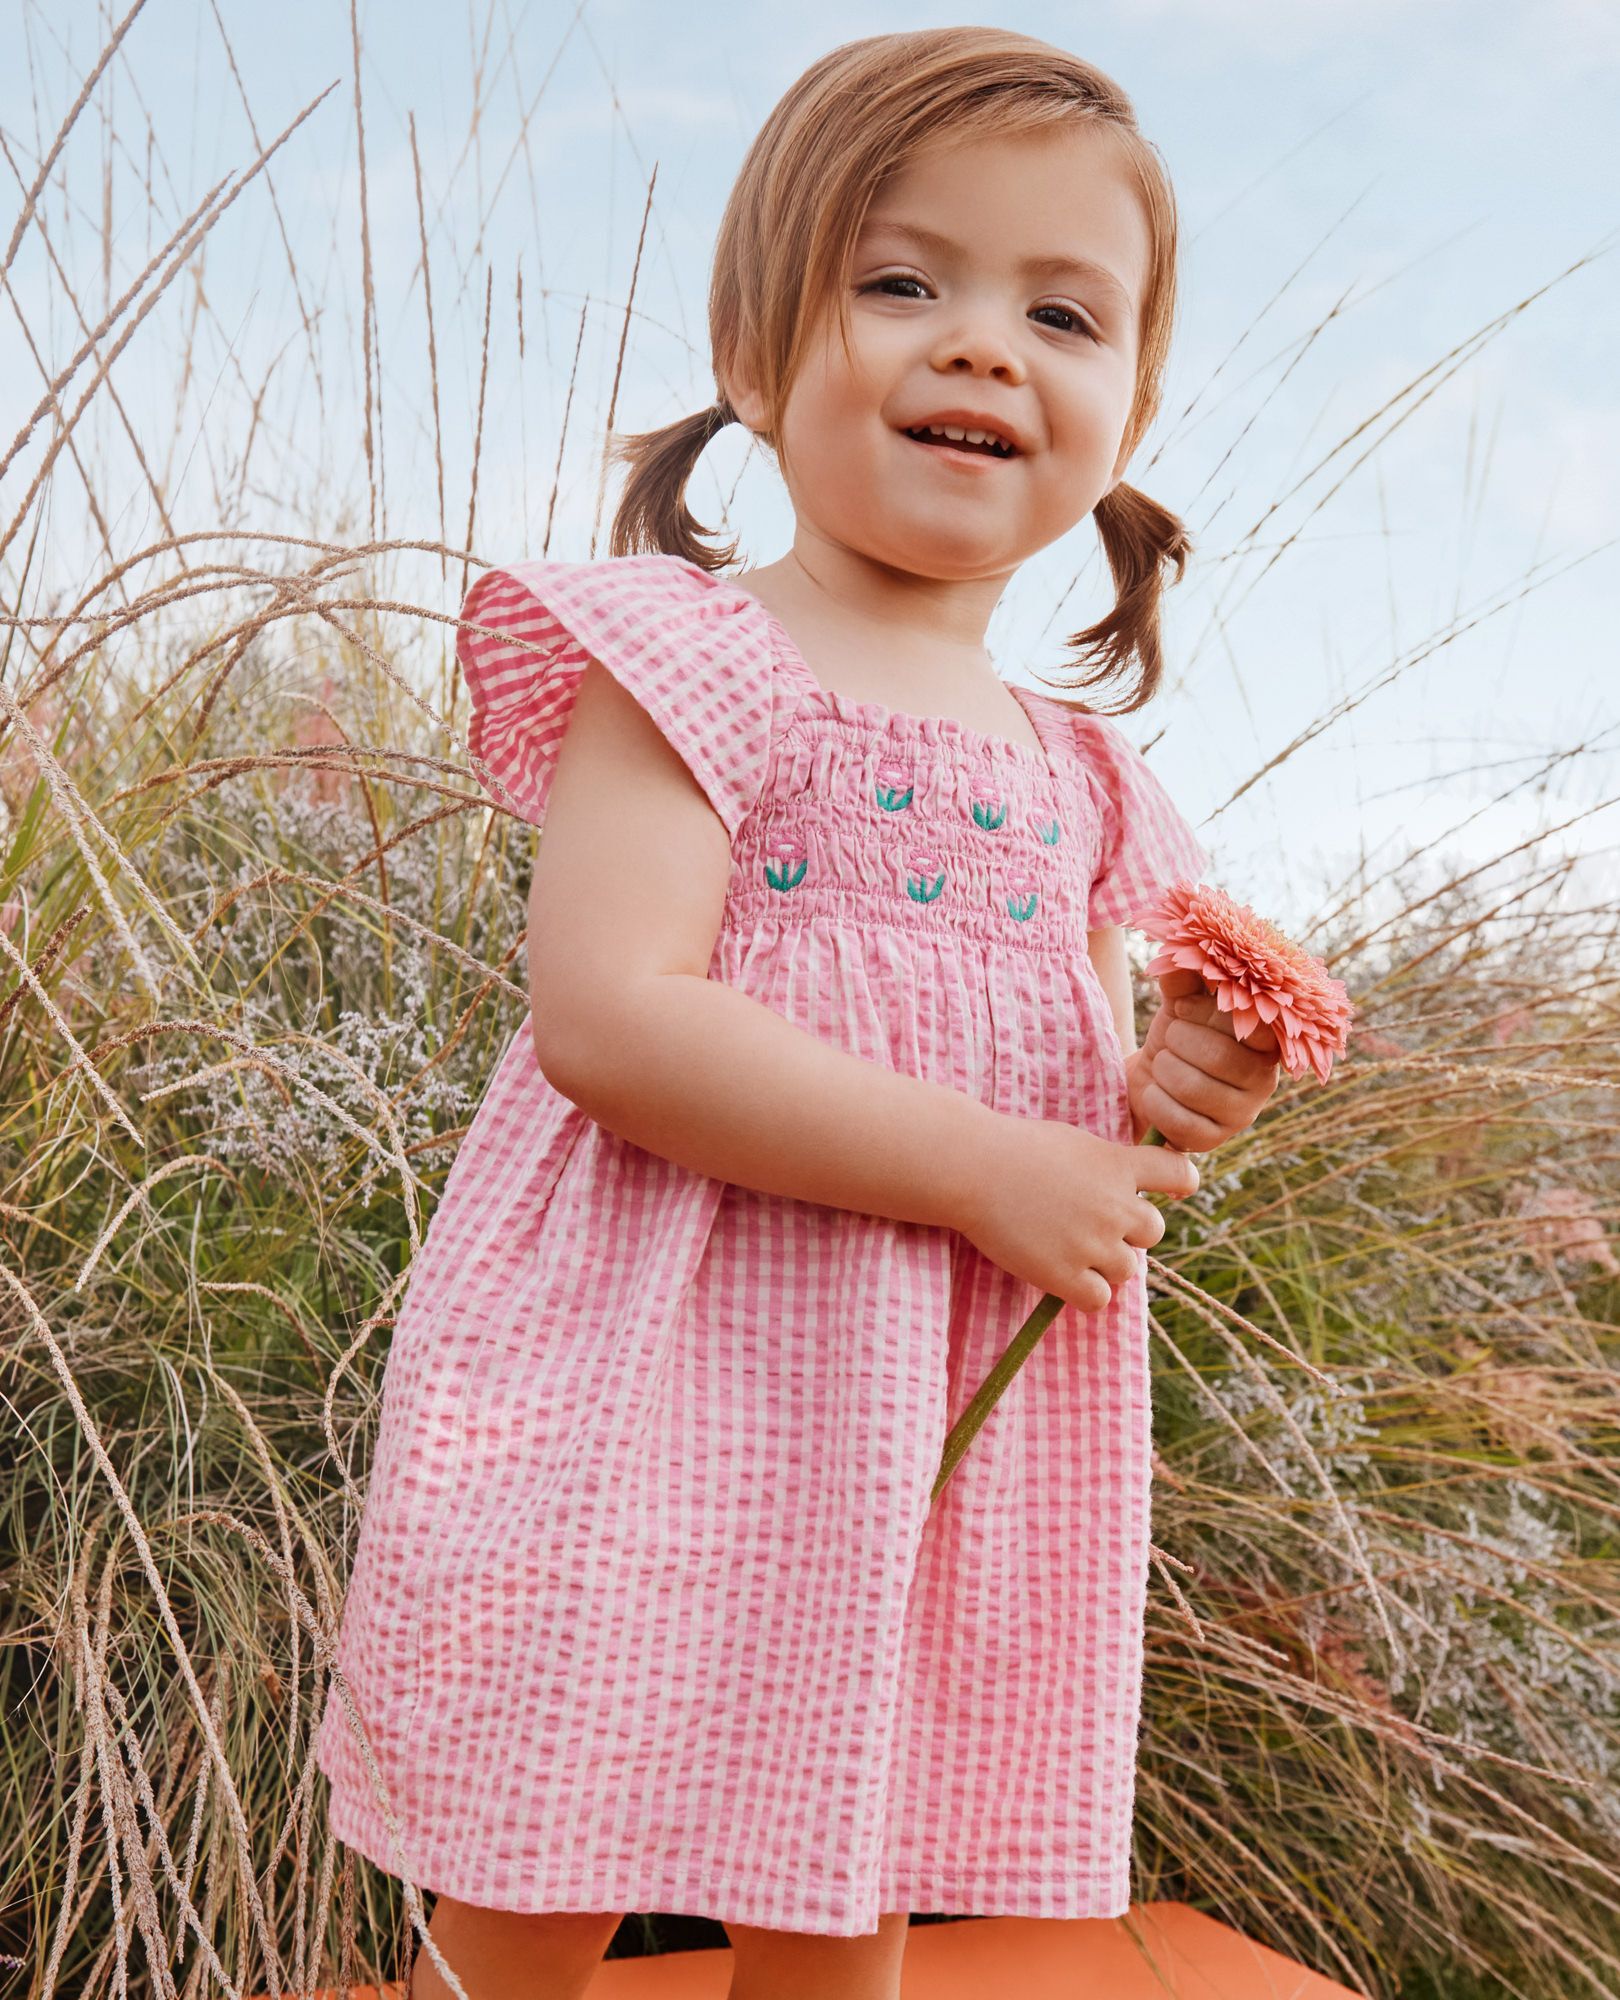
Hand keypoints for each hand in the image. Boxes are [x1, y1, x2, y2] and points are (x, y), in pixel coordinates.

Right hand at [955, 1114, 1199, 1313]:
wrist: (972, 1168)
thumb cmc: (1013, 1148)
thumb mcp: (1074, 1142)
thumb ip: (1106, 1164)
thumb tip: (1125, 1186)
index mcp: (1118, 1165)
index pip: (1179, 1175)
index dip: (1182, 1183)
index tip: (1175, 1188)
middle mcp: (1116, 1206)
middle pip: (1153, 1232)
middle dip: (1129, 1231)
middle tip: (1091, 1225)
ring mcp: (1092, 1243)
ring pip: (1126, 1270)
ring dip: (1104, 1264)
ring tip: (1067, 1248)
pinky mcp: (1065, 1275)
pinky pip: (1099, 1300)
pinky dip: (1085, 1292)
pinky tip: (1062, 1275)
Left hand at [1126, 969, 1281, 1151]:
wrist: (1151, 1081)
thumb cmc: (1177, 1036)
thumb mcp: (1180, 1003)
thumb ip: (1184, 979)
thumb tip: (1178, 953)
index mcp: (1265, 1041)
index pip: (1253, 1025)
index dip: (1208, 1012)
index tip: (1183, 1007)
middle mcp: (1263, 1080)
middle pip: (1219, 1055)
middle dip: (1178, 1039)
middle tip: (1168, 1037)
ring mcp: (1241, 1115)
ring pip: (1194, 1088)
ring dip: (1163, 1068)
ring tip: (1162, 1062)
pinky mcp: (1212, 1141)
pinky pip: (1178, 1122)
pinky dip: (1154, 1100)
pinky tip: (1153, 1090)